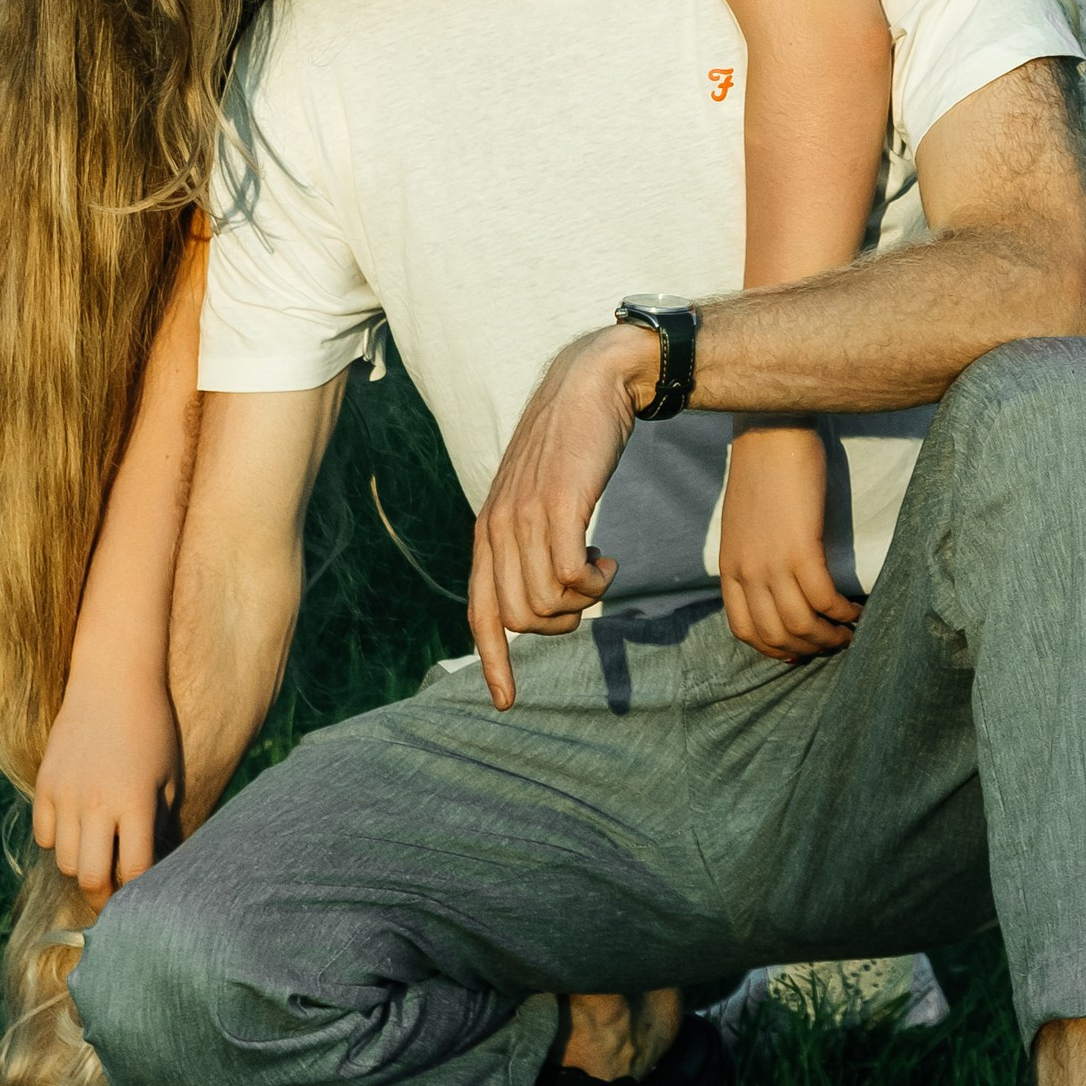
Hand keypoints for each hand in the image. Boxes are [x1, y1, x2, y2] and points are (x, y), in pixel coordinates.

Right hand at [31, 669, 181, 903]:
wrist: (113, 680)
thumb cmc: (152, 728)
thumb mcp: (168, 775)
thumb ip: (161, 823)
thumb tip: (154, 866)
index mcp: (135, 802)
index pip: (134, 870)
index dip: (139, 891)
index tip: (143, 896)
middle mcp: (97, 803)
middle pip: (90, 878)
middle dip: (104, 895)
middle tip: (113, 894)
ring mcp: (66, 793)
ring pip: (65, 862)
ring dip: (82, 866)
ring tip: (98, 857)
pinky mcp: (45, 783)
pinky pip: (45, 835)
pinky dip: (60, 841)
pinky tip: (77, 828)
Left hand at [470, 325, 639, 707]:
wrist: (593, 384)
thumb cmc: (573, 445)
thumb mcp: (540, 497)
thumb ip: (530, 541)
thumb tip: (542, 593)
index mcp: (488, 530)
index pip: (479, 611)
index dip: (491, 660)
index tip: (505, 701)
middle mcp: (497, 527)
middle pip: (517, 618)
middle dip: (559, 623)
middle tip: (586, 595)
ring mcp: (524, 517)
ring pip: (544, 603)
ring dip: (582, 601)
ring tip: (600, 568)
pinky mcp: (558, 506)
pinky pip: (569, 578)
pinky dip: (595, 582)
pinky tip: (607, 556)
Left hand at [719, 423, 862, 661]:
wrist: (770, 432)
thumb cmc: (763, 471)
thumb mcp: (744, 524)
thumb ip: (753, 557)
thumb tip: (778, 588)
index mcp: (730, 567)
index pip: (745, 630)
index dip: (775, 648)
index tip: (799, 650)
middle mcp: (747, 572)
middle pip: (777, 635)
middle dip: (809, 648)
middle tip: (834, 642)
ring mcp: (772, 563)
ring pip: (802, 624)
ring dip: (830, 636)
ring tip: (849, 631)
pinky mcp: (801, 548)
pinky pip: (824, 598)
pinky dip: (842, 612)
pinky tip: (855, 608)